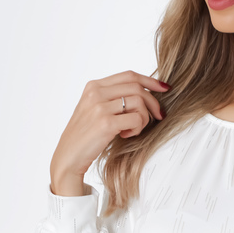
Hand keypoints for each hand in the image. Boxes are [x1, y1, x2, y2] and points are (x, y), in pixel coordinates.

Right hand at [49, 70, 168, 192]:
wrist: (69, 157)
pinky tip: (126, 135)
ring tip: (133, 129)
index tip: (164, 88)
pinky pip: (136, 120)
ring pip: (139, 103)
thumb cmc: (85, 136)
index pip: (129, 75)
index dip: (150, 81)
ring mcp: (99, 107)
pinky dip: (137, 129)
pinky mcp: (105, 123)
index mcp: (93, 86)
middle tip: (159, 115)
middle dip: (153, 102)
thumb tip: (144, 94)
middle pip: (137, 88)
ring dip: (144, 119)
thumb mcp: (94, 109)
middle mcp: (95, 93)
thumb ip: (112, 98)